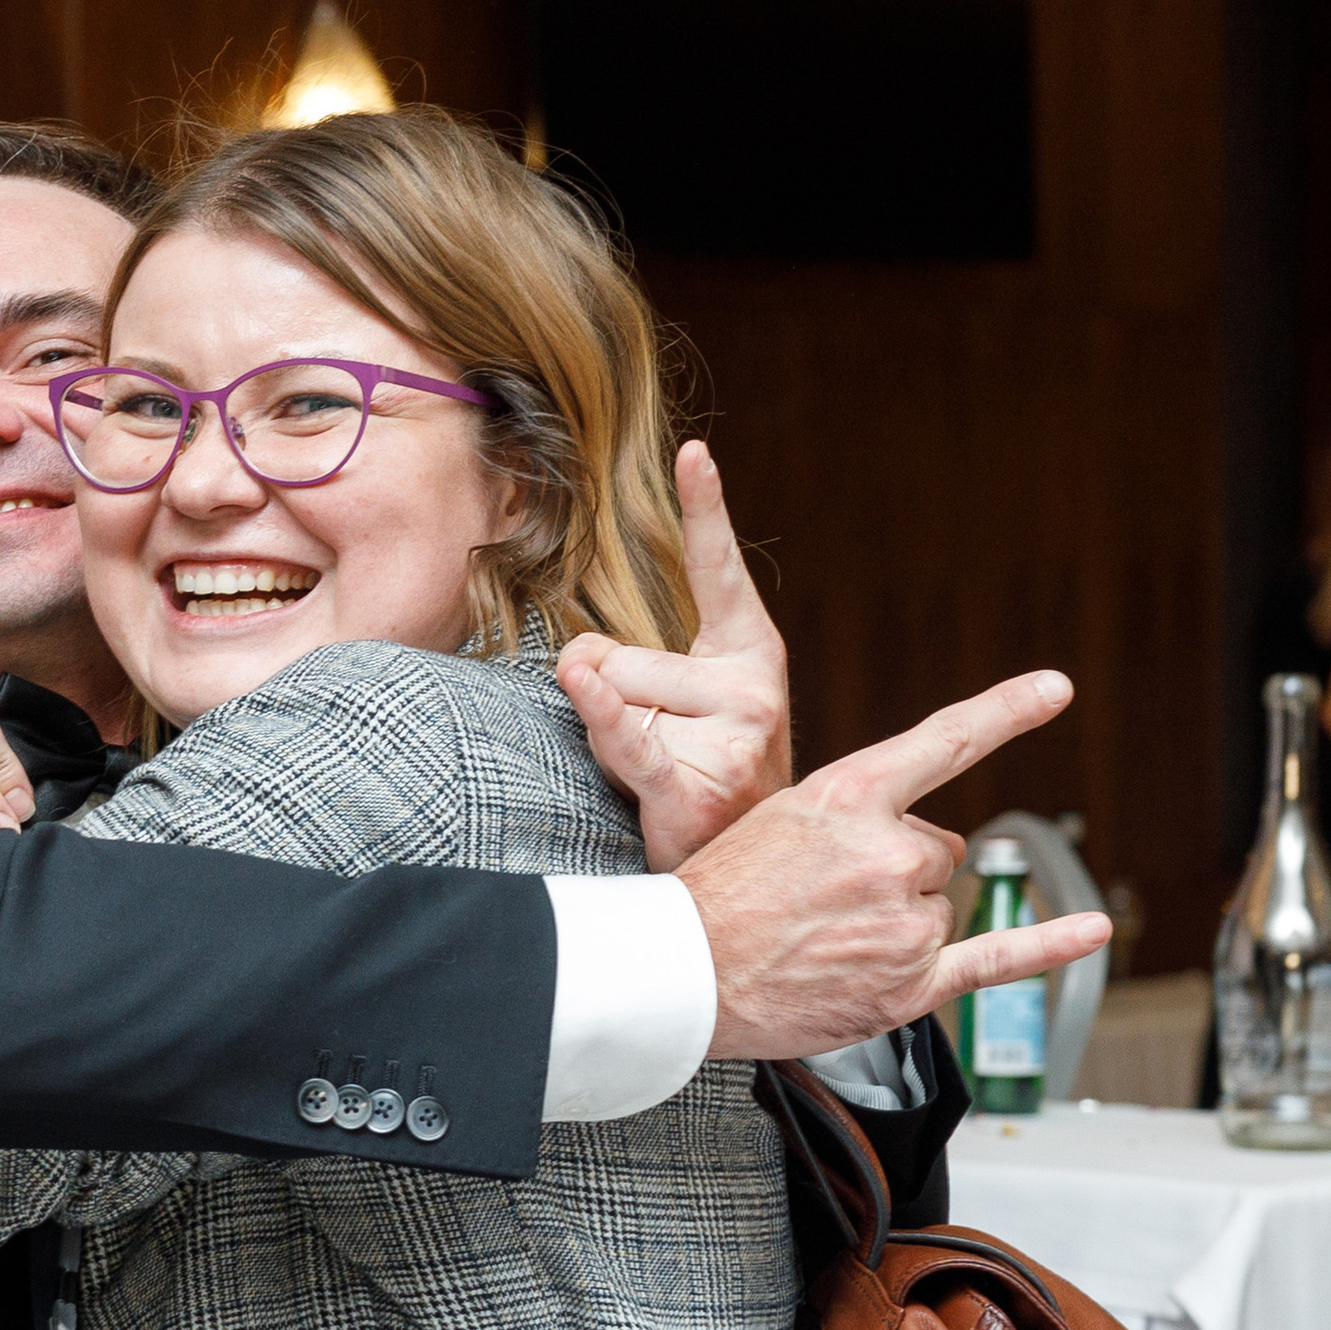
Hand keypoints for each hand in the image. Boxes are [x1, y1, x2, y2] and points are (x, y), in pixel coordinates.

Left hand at [557, 441, 790, 867]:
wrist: (742, 876)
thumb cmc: (694, 775)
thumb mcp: (673, 703)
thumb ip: (621, 662)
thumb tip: (577, 664)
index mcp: (751, 652)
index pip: (718, 571)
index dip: (706, 509)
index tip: (694, 453)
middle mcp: (752, 687)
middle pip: (619, 653)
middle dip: (610, 698)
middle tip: (654, 748)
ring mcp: (734, 737)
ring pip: (611, 698)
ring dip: (607, 740)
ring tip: (654, 776)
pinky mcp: (699, 785)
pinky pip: (627, 736)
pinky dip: (598, 716)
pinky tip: (578, 686)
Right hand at [681, 670, 1111, 1058]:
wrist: (682, 975)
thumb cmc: (717, 894)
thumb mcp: (778, 819)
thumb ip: (857, 818)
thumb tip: (932, 849)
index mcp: (850, 796)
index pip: (945, 742)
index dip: (1007, 711)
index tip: (1055, 689)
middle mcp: (889, 853)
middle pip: (938, 849)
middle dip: (898, 871)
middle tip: (828, 896)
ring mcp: (904, 920)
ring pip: (939, 907)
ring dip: (898, 922)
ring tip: (828, 938)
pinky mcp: (910, 984)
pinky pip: (994, 958)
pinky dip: (1049, 945)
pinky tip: (1089, 930)